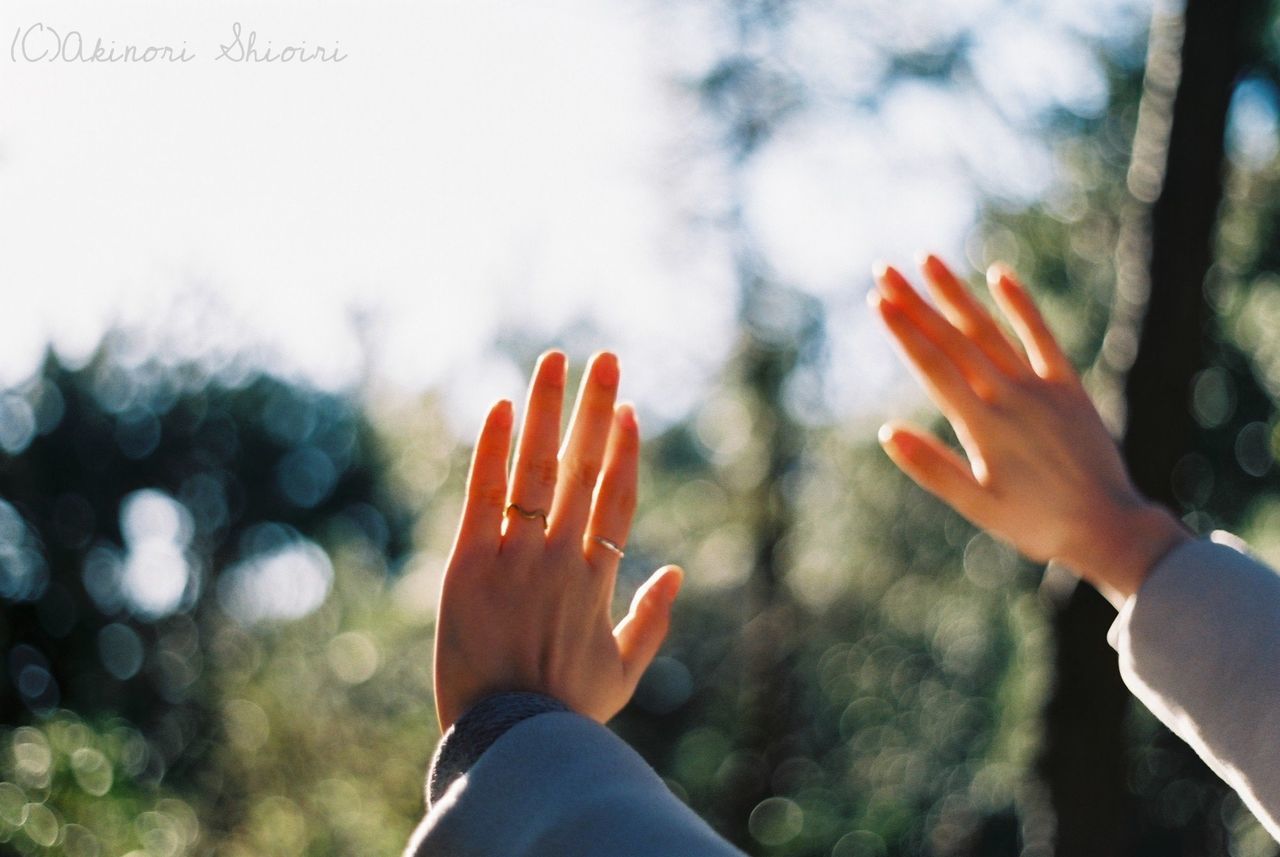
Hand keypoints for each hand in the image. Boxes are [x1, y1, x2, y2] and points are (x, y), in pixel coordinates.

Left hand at [433, 351, 683, 730]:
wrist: (506, 741)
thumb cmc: (566, 712)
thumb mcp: (623, 675)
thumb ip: (651, 620)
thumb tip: (676, 569)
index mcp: (598, 579)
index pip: (617, 498)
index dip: (625, 450)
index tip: (629, 410)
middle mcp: (562, 556)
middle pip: (586, 467)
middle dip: (598, 408)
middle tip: (606, 358)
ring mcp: (515, 556)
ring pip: (537, 467)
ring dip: (548, 409)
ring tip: (555, 360)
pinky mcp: (467, 564)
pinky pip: (482, 494)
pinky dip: (492, 449)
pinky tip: (501, 408)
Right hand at [870, 255, 1188, 606]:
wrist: (1108, 527)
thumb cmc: (1035, 524)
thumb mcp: (976, 506)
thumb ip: (932, 468)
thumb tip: (887, 432)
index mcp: (982, 426)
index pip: (933, 367)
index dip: (904, 332)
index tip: (878, 301)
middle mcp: (1009, 397)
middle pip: (953, 340)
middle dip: (916, 304)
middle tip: (885, 270)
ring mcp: (1040, 388)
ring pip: (989, 331)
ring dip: (957, 294)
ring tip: (929, 260)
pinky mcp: (1068, 388)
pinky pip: (1042, 337)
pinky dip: (1021, 306)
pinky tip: (999, 274)